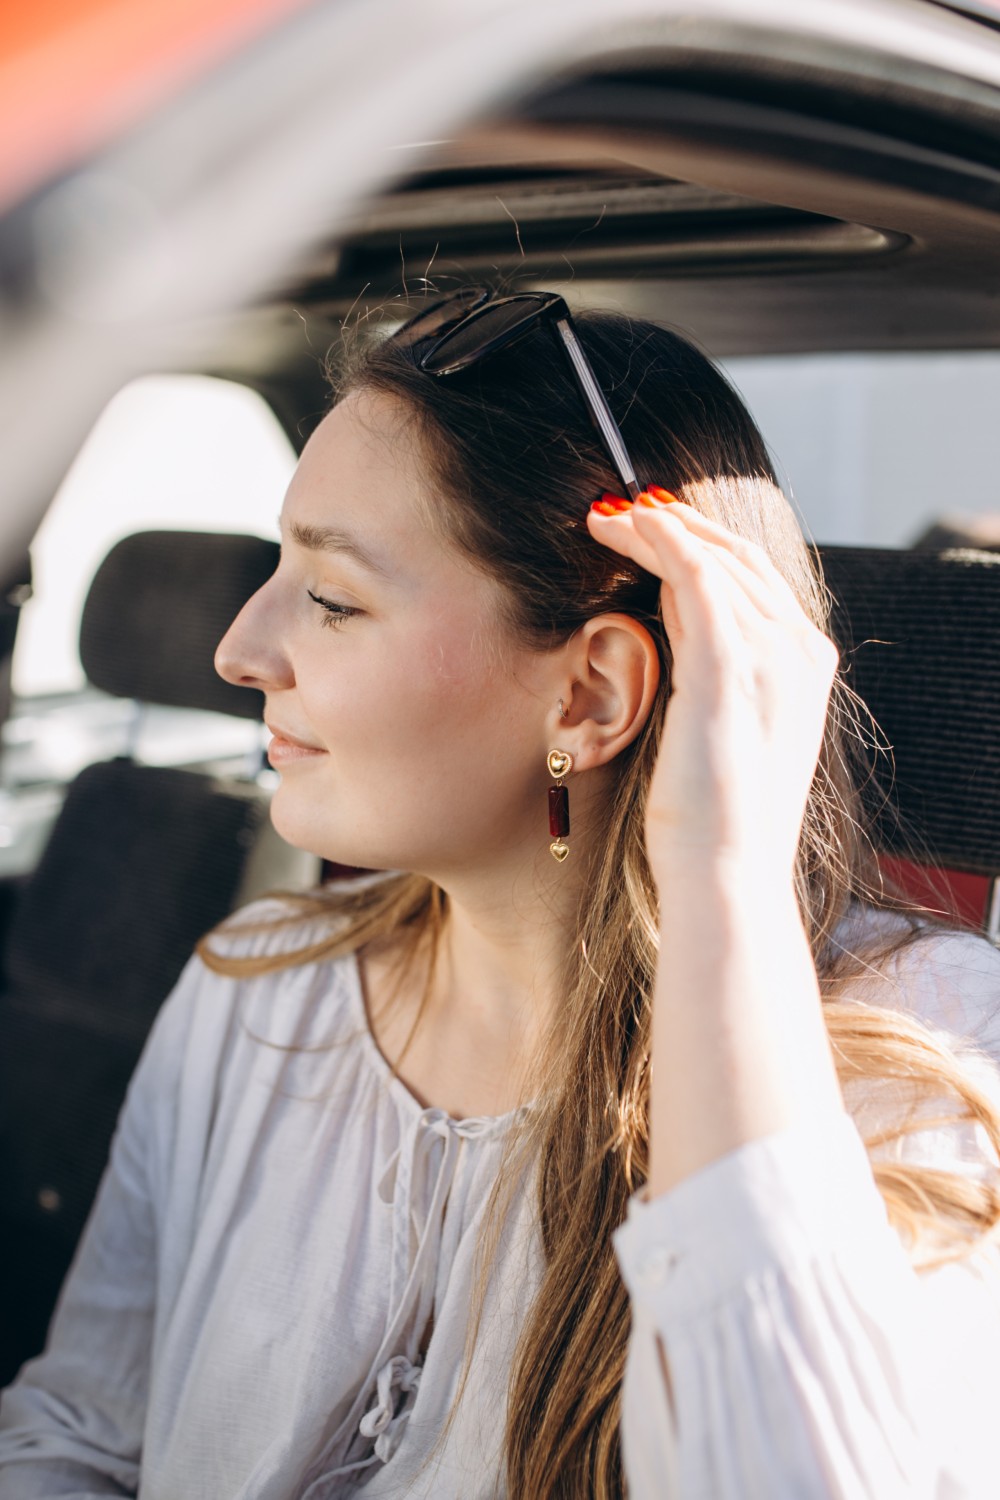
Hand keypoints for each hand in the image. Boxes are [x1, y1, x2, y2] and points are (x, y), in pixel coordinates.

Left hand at [587, 493, 838, 877]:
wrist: (726, 872)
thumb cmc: (713, 820)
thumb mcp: (721, 734)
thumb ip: (713, 677)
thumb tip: (677, 631)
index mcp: (803, 669)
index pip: (753, 583)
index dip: (701, 547)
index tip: (651, 529)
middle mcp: (799, 652)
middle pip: (737, 559)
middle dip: (677, 525)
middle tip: (619, 510)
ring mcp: (771, 655)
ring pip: (713, 559)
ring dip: (657, 527)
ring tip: (605, 516)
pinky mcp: (729, 664)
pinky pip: (697, 574)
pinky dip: (663, 540)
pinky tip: (627, 526)